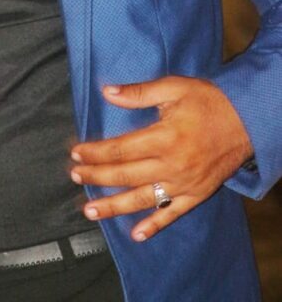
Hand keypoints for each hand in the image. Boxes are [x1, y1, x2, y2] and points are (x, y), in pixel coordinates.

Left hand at [70, 76, 252, 241]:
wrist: (247, 120)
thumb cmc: (208, 101)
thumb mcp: (174, 88)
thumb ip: (139, 92)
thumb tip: (108, 92)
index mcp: (164, 137)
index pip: (120, 149)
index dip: (95, 152)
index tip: (75, 153)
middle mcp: (172, 165)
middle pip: (125, 175)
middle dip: (96, 176)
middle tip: (75, 177)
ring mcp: (184, 183)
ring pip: (142, 199)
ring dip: (114, 206)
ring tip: (90, 211)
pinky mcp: (196, 194)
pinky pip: (171, 214)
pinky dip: (153, 226)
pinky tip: (136, 235)